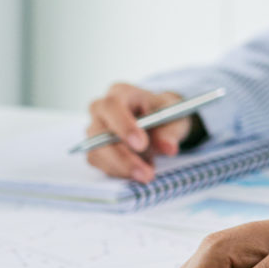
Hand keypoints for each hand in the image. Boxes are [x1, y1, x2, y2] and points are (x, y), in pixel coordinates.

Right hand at [83, 83, 197, 181]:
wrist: (158, 121)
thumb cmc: (162, 113)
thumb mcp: (173, 118)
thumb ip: (170, 132)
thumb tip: (168, 147)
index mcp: (120, 93)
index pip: (112, 106)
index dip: (123, 125)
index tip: (141, 144)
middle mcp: (101, 110)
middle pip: (99, 133)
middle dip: (122, 158)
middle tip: (146, 174)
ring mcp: (95, 130)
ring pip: (97, 153)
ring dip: (122, 168)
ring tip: (148, 172)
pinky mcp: (95, 149)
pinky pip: (100, 164)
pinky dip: (119, 172)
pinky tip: (138, 171)